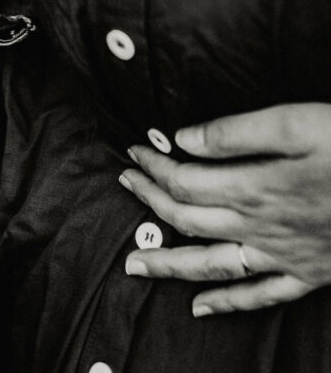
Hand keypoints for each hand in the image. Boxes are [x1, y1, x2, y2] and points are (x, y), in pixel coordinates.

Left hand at [119, 103, 330, 315]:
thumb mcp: (295, 123)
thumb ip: (235, 133)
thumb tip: (184, 139)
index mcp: (253, 186)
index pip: (184, 180)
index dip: (153, 167)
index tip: (133, 151)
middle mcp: (260, 227)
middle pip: (188, 220)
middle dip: (150, 201)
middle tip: (123, 185)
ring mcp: (283, 256)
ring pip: (211, 266)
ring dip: (169, 263)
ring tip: (134, 265)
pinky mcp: (309, 274)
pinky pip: (260, 296)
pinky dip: (227, 303)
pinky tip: (200, 307)